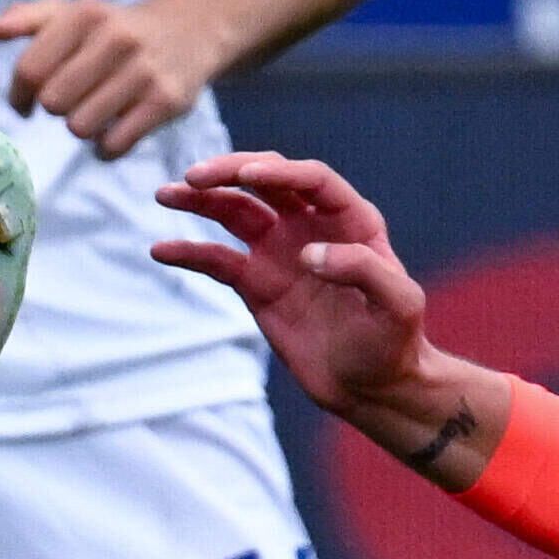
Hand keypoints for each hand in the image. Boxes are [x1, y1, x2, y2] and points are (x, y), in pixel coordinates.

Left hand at [0, 0, 226, 153]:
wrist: (191, 28)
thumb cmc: (117, 27)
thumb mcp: (75, 12)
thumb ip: (28, 18)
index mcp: (85, 14)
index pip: (29, 70)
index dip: (19, 95)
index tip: (25, 102)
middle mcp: (116, 38)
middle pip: (53, 102)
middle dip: (55, 108)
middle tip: (69, 101)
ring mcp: (144, 71)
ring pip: (80, 126)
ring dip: (80, 127)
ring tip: (92, 112)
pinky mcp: (166, 102)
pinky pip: (114, 144)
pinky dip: (106, 146)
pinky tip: (112, 130)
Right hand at [151, 151, 487, 466]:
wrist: (373, 387)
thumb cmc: (395, 342)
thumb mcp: (397, 305)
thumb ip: (363, 271)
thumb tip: (308, 253)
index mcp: (352, 220)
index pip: (311, 180)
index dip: (279, 171)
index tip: (247, 175)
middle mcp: (312, 226)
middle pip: (265, 184)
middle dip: (229, 173)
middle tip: (193, 177)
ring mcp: (280, 252)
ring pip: (235, 213)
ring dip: (200, 200)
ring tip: (166, 194)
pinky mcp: (256, 284)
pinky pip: (217, 260)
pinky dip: (189, 252)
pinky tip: (161, 250)